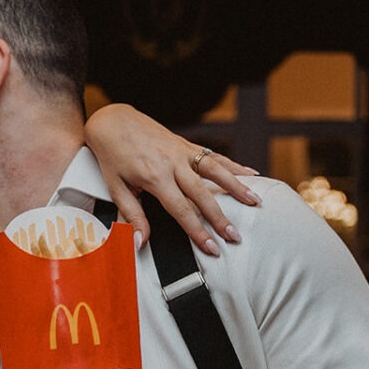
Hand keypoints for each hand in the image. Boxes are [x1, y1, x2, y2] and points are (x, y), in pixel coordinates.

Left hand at [83, 103, 259, 255]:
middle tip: (235, 236)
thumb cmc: (113, 156)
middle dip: (220, 218)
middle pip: (202, 194)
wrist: (113, 121)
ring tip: (255, 202)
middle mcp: (172, 163)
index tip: (211, 247)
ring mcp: (182, 151)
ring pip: (215, 170)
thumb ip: (132, 216)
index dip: (197, 231)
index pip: (181, 210)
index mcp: (154, 177)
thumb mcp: (116, 188)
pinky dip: (234, 165)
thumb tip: (139, 243)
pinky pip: (214, 155)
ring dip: (237, 187)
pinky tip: (251, 174)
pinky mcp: (186, 144)